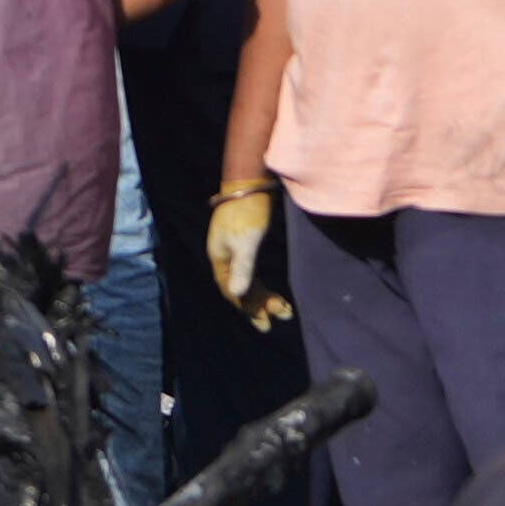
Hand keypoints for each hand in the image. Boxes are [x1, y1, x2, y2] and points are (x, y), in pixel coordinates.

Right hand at [206, 173, 282, 313]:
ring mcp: (234, 250)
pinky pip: (252, 270)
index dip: (248, 308)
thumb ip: (243, 268)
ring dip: (264, 295)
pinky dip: (263, 283)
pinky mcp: (245, 242)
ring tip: (285, 309)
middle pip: (240, 288)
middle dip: (259, 305)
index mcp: (219, 258)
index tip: (265, 323)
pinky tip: (272, 291)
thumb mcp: (247, 241)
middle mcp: (224, 257)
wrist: (251, 182)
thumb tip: (237, 294)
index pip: (231, 291)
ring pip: (248, 280)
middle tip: (280, 319)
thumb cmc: (248, 211)